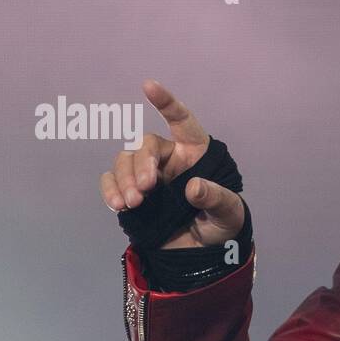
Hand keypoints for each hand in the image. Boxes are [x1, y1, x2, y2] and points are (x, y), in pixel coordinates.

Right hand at [99, 80, 245, 248]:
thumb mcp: (229, 213)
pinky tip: (117, 205)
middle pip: (145, 146)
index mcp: (196, 153)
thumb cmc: (223, 225)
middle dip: (141, 164)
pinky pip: (111, 181)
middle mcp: (170, 159)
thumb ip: (215, 199)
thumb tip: (194, 187)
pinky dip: (110, 190)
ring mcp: (149, 175)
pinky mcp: (132, 193)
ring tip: (132, 204)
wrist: (204, 254)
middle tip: (146, 189)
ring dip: (124, 179)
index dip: (166, 103)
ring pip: (125, 161)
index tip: (148, 86)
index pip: (181, 121)